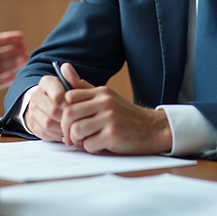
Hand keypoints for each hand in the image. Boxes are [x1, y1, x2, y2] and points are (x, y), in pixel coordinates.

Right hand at [22, 72, 72, 141]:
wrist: (56, 107)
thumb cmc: (70, 97)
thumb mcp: (76, 89)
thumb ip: (74, 79)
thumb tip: (66, 66)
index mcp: (47, 82)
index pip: (57, 95)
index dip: (69, 104)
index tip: (76, 108)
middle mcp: (36, 95)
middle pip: (53, 110)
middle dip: (67, 118)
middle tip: (77, 121)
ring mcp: (32, 110)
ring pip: (48, 123)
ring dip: (62, 128)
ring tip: (72, 127)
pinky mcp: (32, 124)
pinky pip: (44, 133)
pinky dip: (56, 135)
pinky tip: (65, 133)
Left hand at [57, 63, 171, 154]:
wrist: (153, 129)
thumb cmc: (125, 115)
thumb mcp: (106, 97)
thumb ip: (83, 86)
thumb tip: (63, 67)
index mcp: (101, 92)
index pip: (68, 97)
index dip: (63, 112)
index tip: (69, 122)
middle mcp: (105, 102)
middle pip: (69, 114)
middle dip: (66, 129)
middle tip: (71, 137)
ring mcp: (110, 118)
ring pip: (76, 130)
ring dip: (77, 140)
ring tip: (85, 142)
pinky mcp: (114, 135)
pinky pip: (89, 145)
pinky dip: (90, 149)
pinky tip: (99, 146)